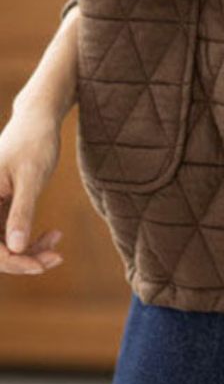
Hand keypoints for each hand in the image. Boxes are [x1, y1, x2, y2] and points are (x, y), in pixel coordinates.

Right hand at [0, 104, 64, 275]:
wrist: (38, 119)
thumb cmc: (35, 142)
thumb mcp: (31, 178)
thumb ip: (21, 211)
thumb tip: (15, 248)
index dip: (14, 262)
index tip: (43, 264)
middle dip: (24, 259)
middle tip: (56, 258)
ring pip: (4, 243)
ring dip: (30, 249)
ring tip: (57, 243)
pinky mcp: (1, 205)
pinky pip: (11, 232)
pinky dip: (30, 237)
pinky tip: (54, 233)